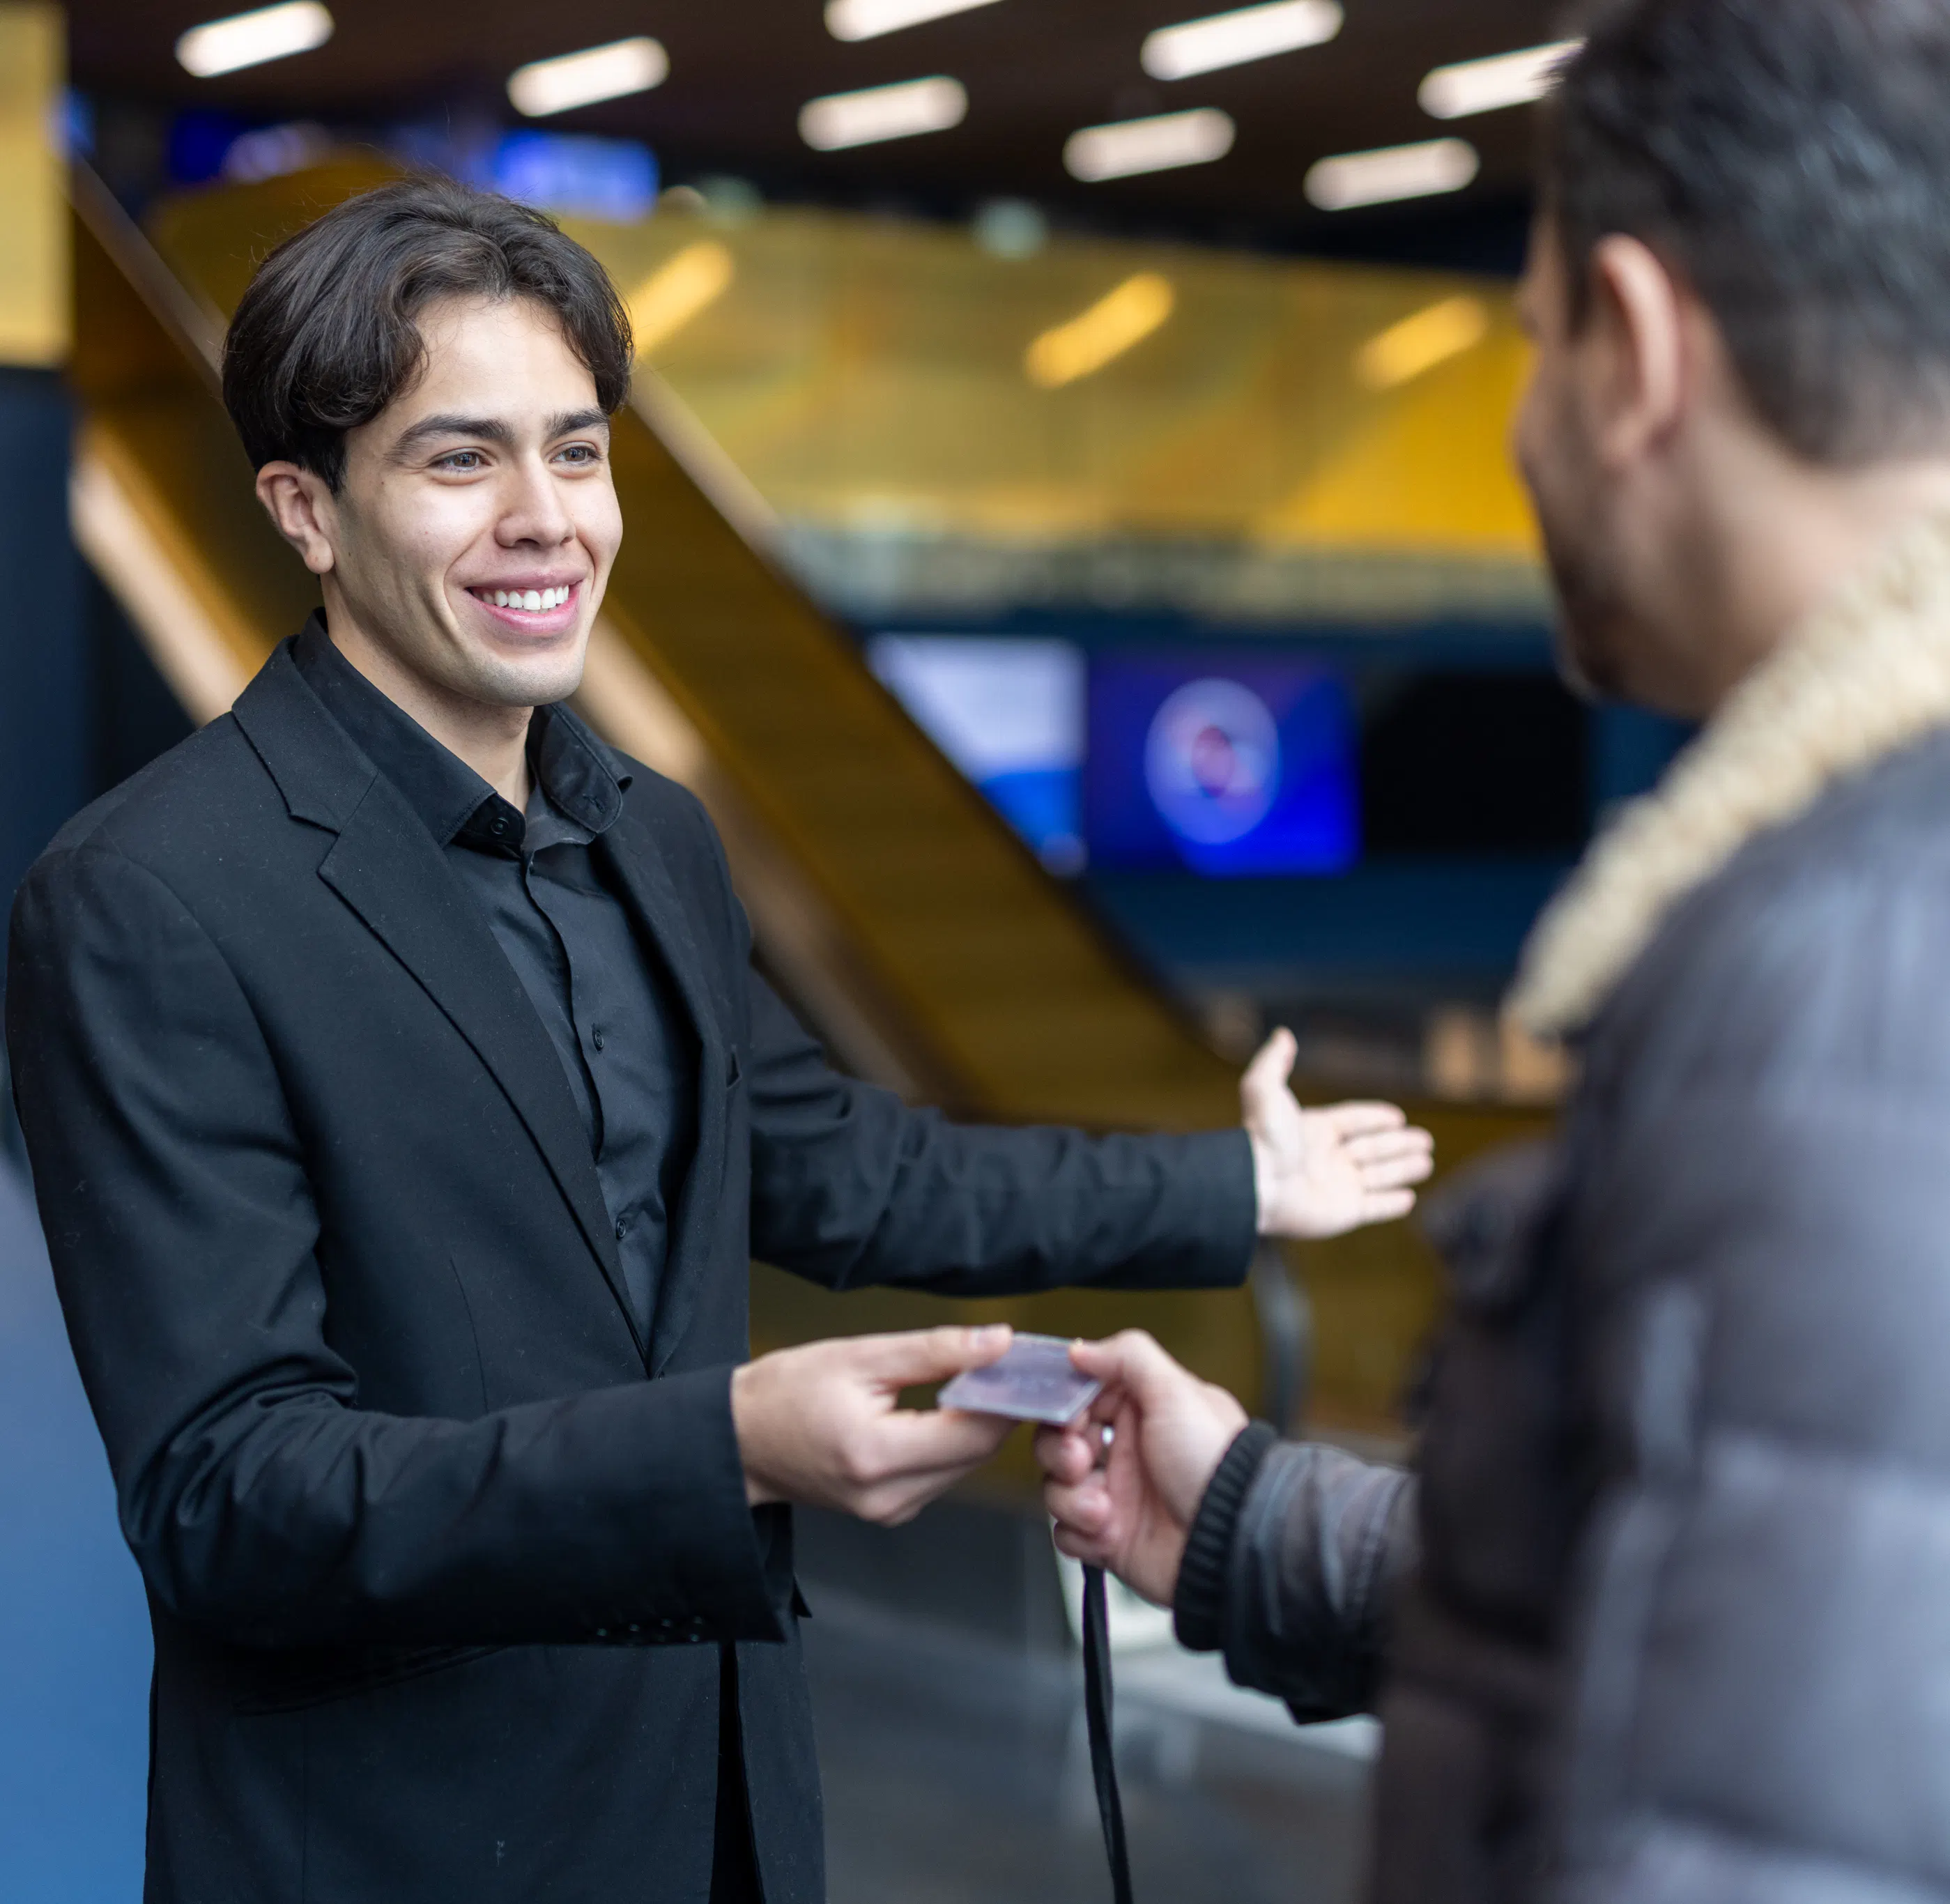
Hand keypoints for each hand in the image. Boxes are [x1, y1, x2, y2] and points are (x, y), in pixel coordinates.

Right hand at [732, 1325, 1015, 1525]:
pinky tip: (946, 1410)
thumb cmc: (785, 1393)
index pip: (975, 1432)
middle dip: (998, 1408)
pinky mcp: (890, 1511)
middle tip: (1006, 1363)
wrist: (737, 1442)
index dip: (1010, 1396)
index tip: (1025, 1361)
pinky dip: (952, 1443)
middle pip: (977, 1453)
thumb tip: (998, 1342)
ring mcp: (890, 1511)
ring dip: (977, 1425)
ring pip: (964, 1467)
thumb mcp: (859, 1356)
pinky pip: (942, 1476)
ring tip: (976, 1380)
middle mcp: (888, 1496)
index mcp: (877, 1454)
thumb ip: (934, 1350)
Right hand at [1035, 1331, 1247, 1607]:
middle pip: (1058, 1443)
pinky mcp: (1111, 1539)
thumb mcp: (1176, 1393)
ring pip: (1056, 1489)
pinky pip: (1067, 1534)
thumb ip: (1127, 1357)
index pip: (1079, 1400)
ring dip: (1070, 1498)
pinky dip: (1080, 1534)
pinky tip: (1108, 1533)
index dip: (1064, 1408)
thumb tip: (1081, 1350)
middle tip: (1081, 1461)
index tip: (1070, 1417)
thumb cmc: (1215, 1463)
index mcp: (1140, 1413)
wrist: (1232, 1538)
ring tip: (1103, 1509)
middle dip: (1059, 1453)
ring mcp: (1116, 1497)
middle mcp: (1125, 1453)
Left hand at [1242, 1028, 1434, 1237]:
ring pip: (1379, 1176)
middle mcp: (1327, 1158)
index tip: (1397, 1116)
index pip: (1353, 1120)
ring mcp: (1336, 1187)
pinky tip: (1408, 1198)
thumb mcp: (1264, 1090)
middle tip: (1426, 1141)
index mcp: (1314, 1130)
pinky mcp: (1343, 1213)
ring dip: (1403, 1169)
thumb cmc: (1263, 1138)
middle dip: (1399, 1144)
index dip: (1374, 1118)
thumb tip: (1283, 1033)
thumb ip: (1274, 1062)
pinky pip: (1375, 1208)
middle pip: (1372, 1148)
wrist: (1256, 1186)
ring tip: (1427, 1163)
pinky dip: (1392, 1204)